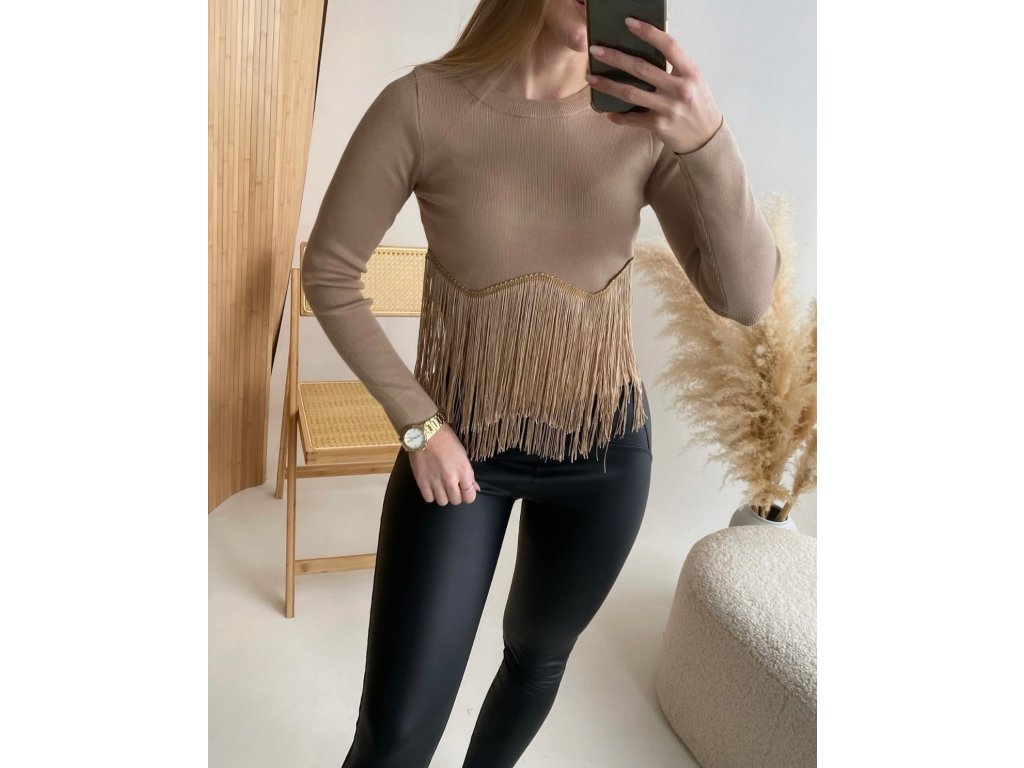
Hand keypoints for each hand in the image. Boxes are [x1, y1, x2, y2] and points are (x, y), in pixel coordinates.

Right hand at [407, 424, 481, 504]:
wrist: (425, 432)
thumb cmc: (447, 440)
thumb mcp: (463, 455)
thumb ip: (469, 474)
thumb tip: (475, 488)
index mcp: (464, 472)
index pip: (470, 497)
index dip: (468, 495)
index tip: (464, 490)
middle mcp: (451, 480)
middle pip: (456, 501)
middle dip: (456, 495)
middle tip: (452, 486)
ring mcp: (435, 482)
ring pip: (443, 502)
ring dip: (443, 495)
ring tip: (440, 486)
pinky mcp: (422, 482)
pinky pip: (429, 499)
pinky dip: (430, 494)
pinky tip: (431, 486)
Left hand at [585, 16, 723, 153]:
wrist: (706, 137)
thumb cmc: (697, 104)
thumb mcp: (693, 81)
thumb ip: (675, 67)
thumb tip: (645, 51)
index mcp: (690, 73)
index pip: (668, 46)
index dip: (648, 32)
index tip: (629, 23)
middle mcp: (679, 89)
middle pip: (641, 68)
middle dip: (615, 58)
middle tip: (595, 50)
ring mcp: (668, 108)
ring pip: (631, 93)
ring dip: (608, 85)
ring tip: (591, 78)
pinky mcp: (659, 125)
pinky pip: (633, 118)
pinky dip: (618, 115)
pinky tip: (607, 111)